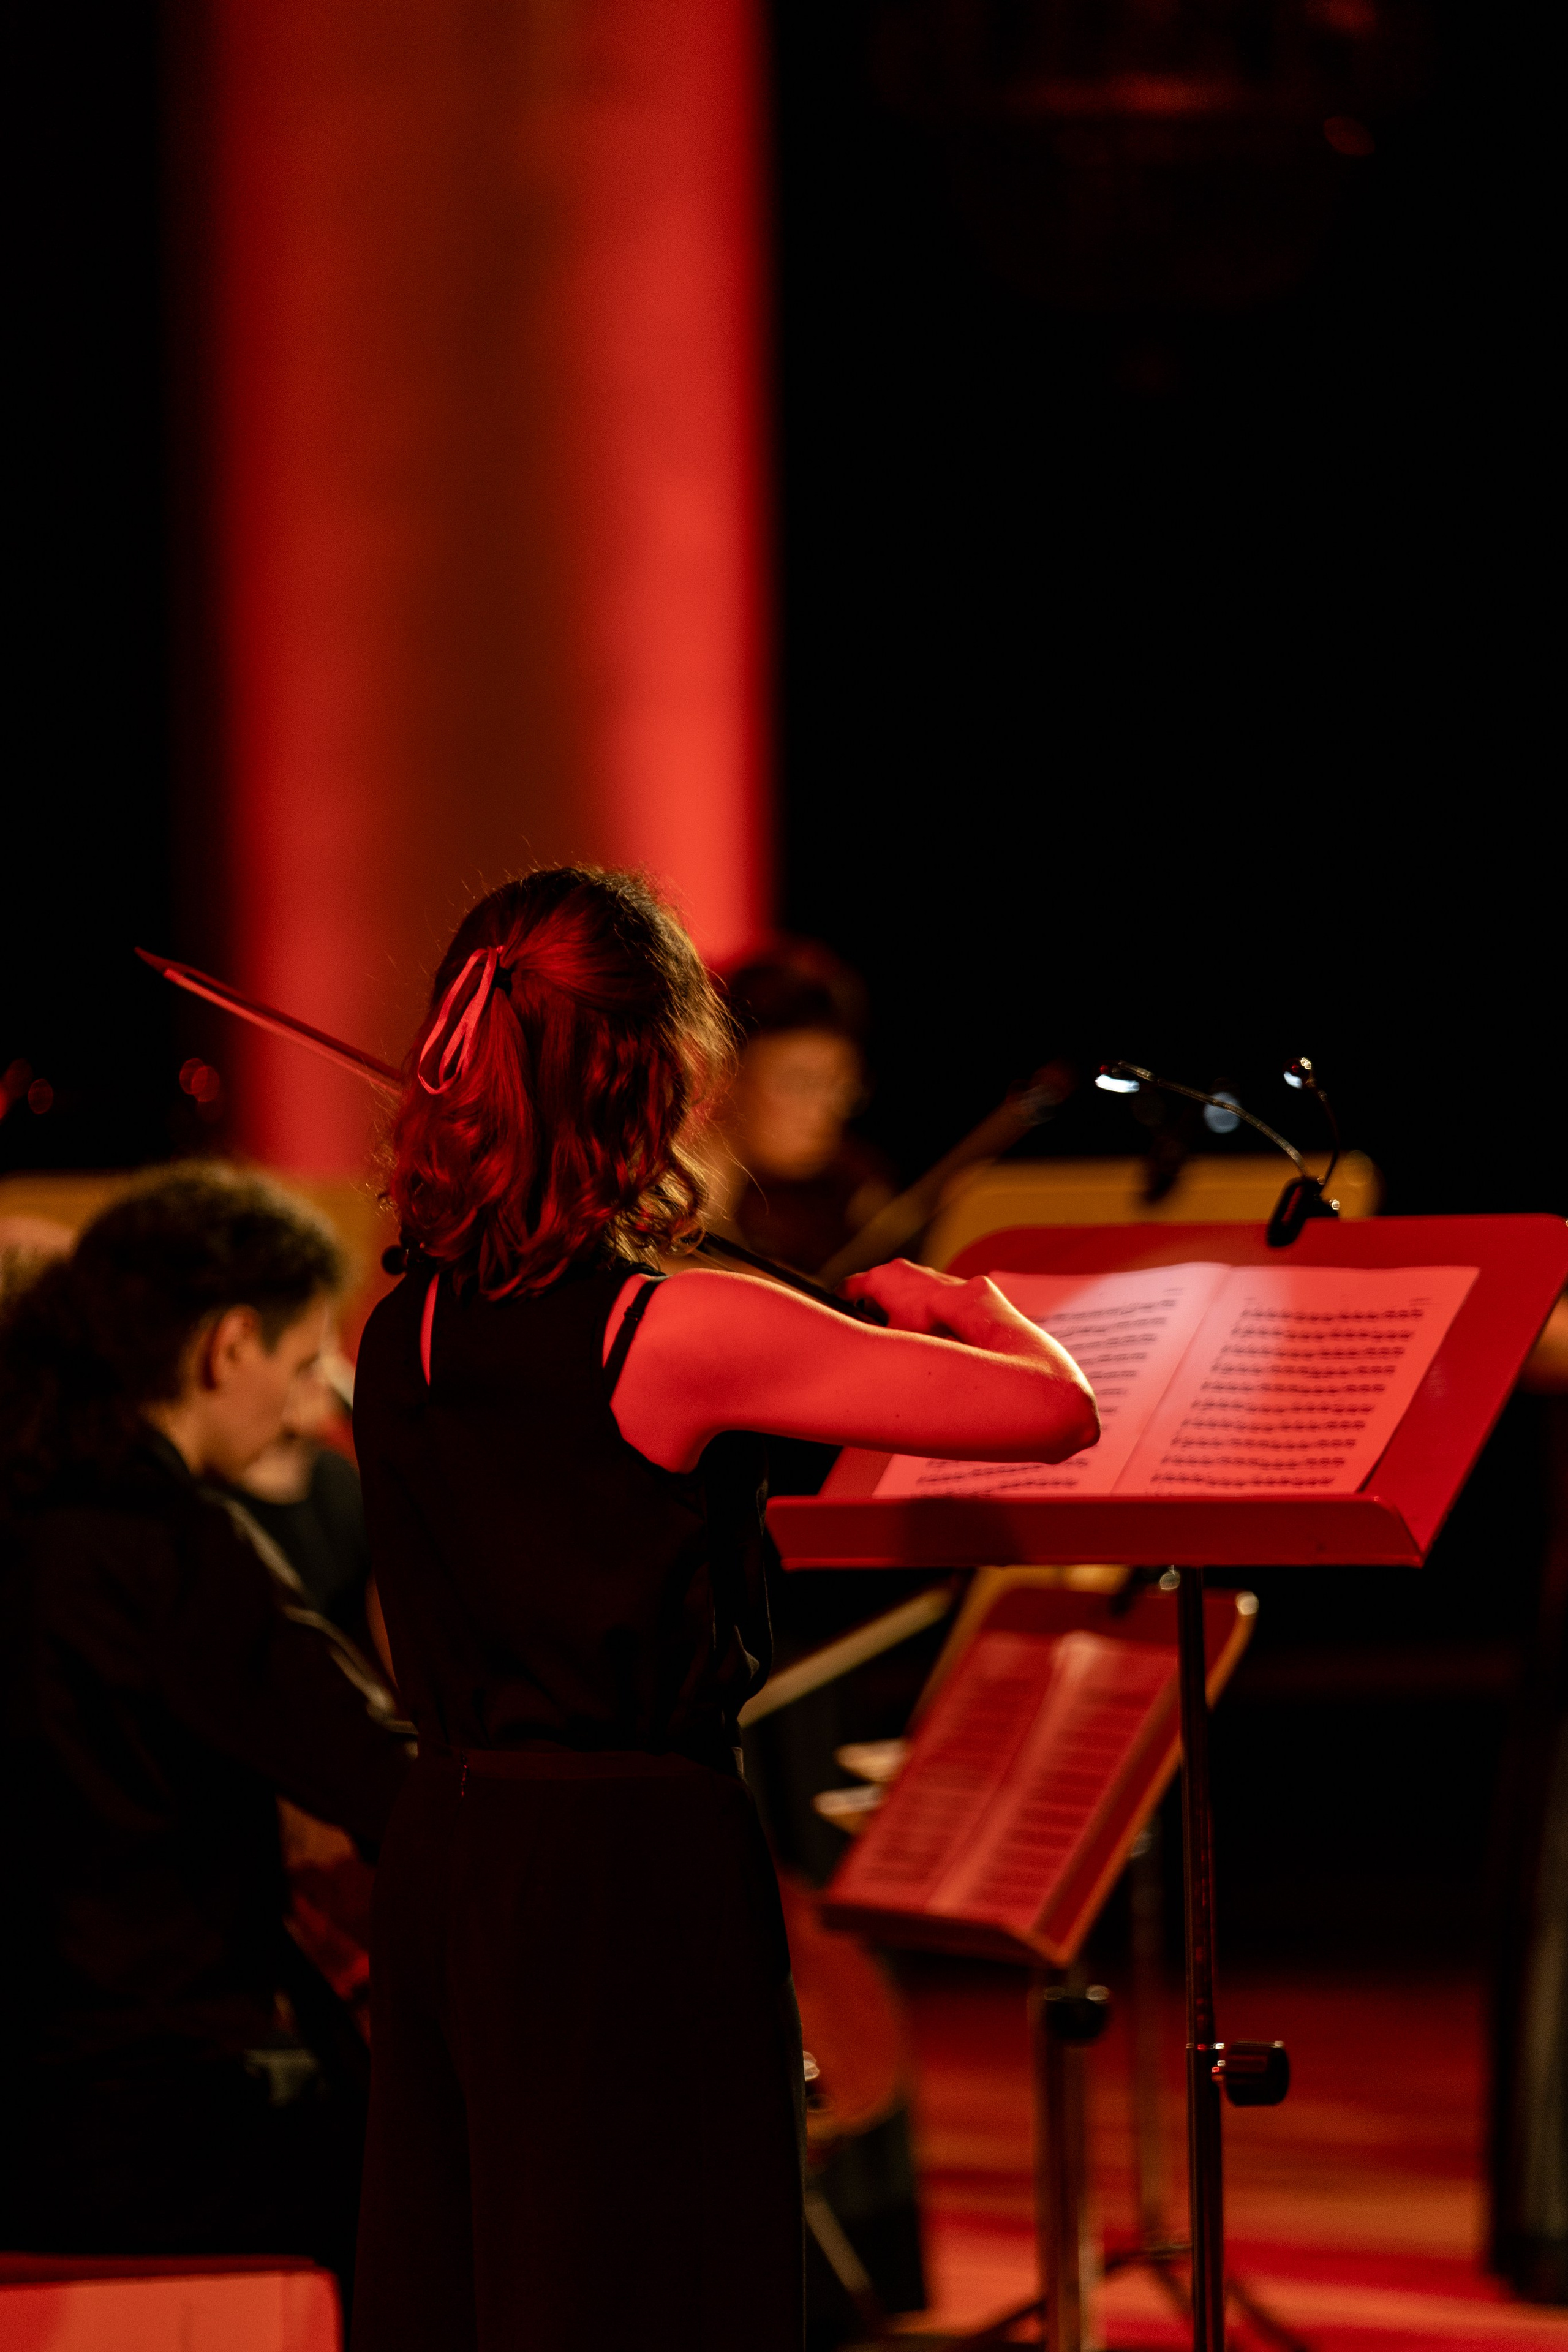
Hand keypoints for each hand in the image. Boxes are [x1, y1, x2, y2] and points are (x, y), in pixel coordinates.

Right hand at [840, 1259, 992, 1338]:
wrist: (961, 1305)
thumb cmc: (925, 1320)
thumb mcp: (891, 1333)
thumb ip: (874, 1335)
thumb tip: (866, 1344)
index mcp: (876, 1280)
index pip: (847, 1287)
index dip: (838, 1300)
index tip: (836, 1308)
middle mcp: (893, 1269)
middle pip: (870, 1286)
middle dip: (867, 1304)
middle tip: (867, 1323)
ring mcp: (913, 1269)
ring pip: (892, 1285)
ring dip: (889, 1301)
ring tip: (894, 1323)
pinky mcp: (931, 1275)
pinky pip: (911, 1286)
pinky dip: (907, 1299)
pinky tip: (916, 1318)